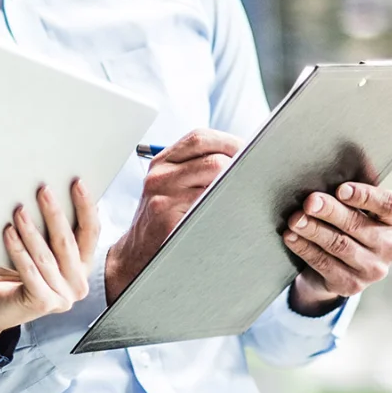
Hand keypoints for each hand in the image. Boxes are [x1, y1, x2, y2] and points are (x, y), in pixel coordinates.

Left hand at [0, 181, 99, 342]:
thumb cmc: (13, 273)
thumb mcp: (36, 248)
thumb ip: (46, 230)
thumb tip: (46, 191)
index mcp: (82, 267)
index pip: (91, 232)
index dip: (86, 207)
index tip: (78, 183)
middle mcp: (78, 283)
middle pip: (68, 241)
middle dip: (55, 213)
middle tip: (43, 190)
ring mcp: (63, 296)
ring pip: (46, 255)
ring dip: (32, 230)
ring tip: (19, 209)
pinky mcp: (43, 303)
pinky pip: (29, 270)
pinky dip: (18, 249)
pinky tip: (9, 232)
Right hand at [105, 128, 240, 302]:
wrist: (135, 254)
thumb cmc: (162, 219)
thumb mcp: (168, 186)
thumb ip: (194, 168)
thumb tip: (241, 154)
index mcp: (161, 162)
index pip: (199, 138)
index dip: (229, 141)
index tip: (250, 150)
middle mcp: (159, 176)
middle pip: (212, 159)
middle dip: (239, 164)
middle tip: (256, 175)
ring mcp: (163, 198)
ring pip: (215, 181)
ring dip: (236, 186)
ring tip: (247, 193)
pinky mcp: (169, 221)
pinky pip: (209, 207)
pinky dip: (226, 207)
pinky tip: (233, 212)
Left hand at [284, 182, 391, 316]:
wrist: (340, 265)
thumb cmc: (348, 221)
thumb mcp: (355, 205)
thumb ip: (351, 188)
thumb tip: (339, 156)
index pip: (388, 206)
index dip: (365, 196)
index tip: (341, 190)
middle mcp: (391, 246)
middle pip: (358, 225)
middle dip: (330, 212)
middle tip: (309, 202)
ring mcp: (373, 269)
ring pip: (339, 245)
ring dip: (314, 230)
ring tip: (295, 219)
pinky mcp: (351, 284)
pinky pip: (325, 264)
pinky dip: (305, 248)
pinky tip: (291, 237)